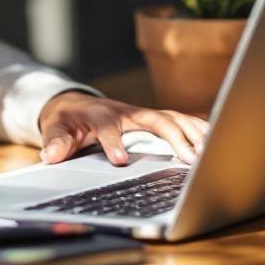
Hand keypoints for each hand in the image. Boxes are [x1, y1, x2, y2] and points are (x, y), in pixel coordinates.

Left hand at [37, 91, 208, 166]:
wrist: (74, 104)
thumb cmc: (66, 119)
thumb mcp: (54, 129)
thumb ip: (55, 142)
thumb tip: (50, 156)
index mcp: (101, 116)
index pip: (109, 129)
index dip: (114, 144)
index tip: (120, 161)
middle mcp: (127, 112)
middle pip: (155, 119)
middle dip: (174, 136)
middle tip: (189, 158)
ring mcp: (143, 114)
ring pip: (173, 118)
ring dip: (193, 133)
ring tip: (211, 152)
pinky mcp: (153, 119)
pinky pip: (180, 122)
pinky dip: (198, 130)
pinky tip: (214, 142)